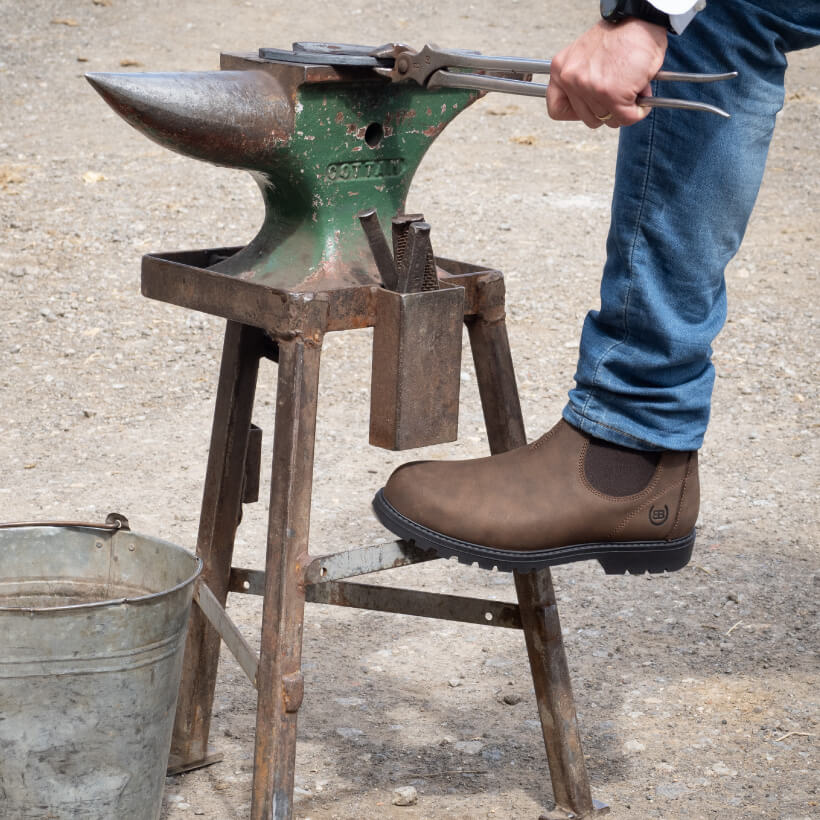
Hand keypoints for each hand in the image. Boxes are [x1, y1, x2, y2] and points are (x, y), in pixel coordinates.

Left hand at [547, 19, 667, 128]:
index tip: (588, 108)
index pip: (556, 109)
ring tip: (631, 89)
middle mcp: (571, 79)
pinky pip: (627, 117)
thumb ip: (583, 82)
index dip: (575, 113)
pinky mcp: (613, 95)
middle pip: (587, 118)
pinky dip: (639, 110)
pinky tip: (642, 95)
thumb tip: (596, 107)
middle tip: (618, 95)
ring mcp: (591, 88)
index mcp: (561, 69)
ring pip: (608, 119)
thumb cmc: (619, 34)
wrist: (642, 18)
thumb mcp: (586, 56)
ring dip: (624, 109)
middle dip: (606, 110)